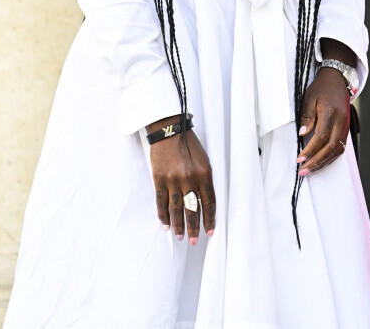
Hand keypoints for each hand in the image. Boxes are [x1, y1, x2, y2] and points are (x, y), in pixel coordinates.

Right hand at [148, 120, 215, 243]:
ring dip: (179, 225)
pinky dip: (163, 215)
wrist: (169, 130)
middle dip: (194, 228)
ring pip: (177, 209)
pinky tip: (166, 224)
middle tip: (194, 241)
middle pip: (193, 209)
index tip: (210, 231)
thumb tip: (203, 202)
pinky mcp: (159, 179)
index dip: (210, 219)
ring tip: (180, 237)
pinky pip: (161, 202)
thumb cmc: (188, 144)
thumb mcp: (204, 160)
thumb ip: (204, 180)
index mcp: (204, 173)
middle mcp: (189, 178)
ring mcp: (173, 180)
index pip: (209, 202)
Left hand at [296, 67, 349, 175]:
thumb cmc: (322, 88)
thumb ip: (307, 117)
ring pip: (337, 150)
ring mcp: (346, 126)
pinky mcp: (347, 129)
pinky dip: (331, 157)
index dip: (310, 150)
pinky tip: (322, 162)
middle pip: (330, 148)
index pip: (320, 138)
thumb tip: (302, 135)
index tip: (299, 159)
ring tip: (311, 170)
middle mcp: (341, 122)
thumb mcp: (310, 98)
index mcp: (331, 113)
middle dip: (316, 162)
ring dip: (324, 162)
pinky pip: (341, 147)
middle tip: (303, 171)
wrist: (337, 79)